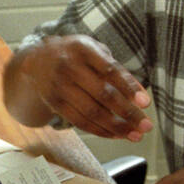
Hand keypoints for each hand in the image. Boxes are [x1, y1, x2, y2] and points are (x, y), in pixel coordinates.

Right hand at [18, 36, 152, 138]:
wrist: (37, 60)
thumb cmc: (75, 55)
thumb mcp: (94, 51)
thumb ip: (116, 70)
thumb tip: (139, 97)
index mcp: (83, 49)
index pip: (110, 70)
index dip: (129, 88)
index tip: (145, 103)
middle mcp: (68, 66)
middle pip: (102, 95)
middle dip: (128, 113)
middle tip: (146, 125)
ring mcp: (59, 86)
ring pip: (92, 113)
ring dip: (116, 127)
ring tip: (135, 135)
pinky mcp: (54, 103)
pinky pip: (80, 122)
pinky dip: (100, 131)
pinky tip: (116, 134)